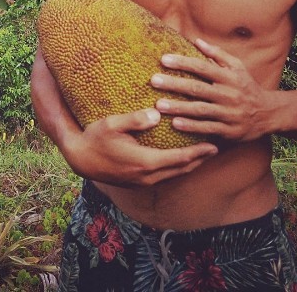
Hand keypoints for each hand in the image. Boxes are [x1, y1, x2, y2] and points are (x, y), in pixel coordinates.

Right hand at [61, 108, 218, 186]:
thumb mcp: (112, 124)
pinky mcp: (137, 182)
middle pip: (181, 169)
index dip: (198, 153)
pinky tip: (179, 160)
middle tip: (216, 148)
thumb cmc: (95, 138)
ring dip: (189, 165)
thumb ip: (135, 119)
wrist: (80, 159)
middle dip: (199, 159)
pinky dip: (176, 168)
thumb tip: (157, 114)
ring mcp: (142, 181)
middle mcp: (147, 175)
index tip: (214, 145)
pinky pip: (164, 176)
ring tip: (202, 155)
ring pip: (173, 175)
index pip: (179, 158)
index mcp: (145, 162)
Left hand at [152, 38, 276, 141]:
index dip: (183, 63)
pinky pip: (208, 128)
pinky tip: (175, 124)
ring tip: (159, 105)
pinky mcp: (229, 131)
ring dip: (179, 107)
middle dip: (174, 84)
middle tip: (154, 80)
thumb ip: (218, 54)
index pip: (202, 67)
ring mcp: (229, 113)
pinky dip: (192, 127)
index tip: (164, 59)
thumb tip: (196, 40)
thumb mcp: (238, 67)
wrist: (269, 114)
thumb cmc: (247, 86)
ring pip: (201, 110)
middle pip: (198, 88)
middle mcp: (229, 94)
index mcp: (229, 77)